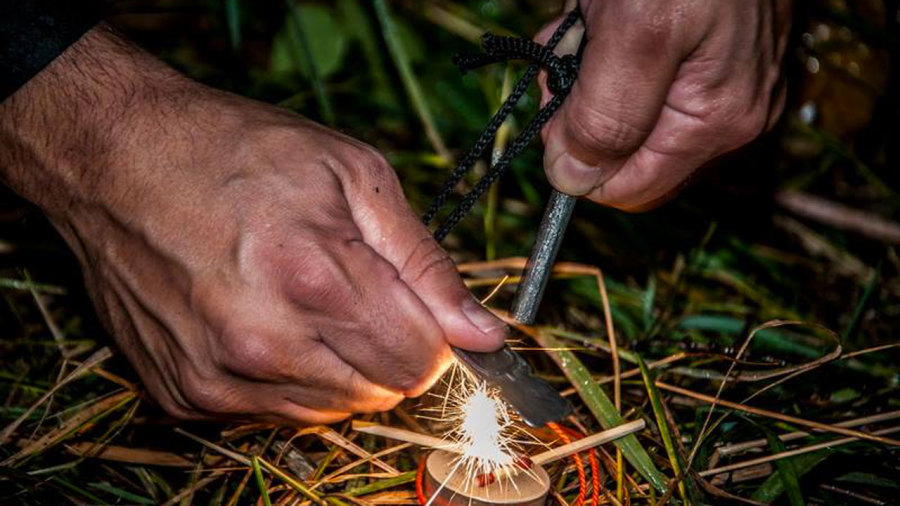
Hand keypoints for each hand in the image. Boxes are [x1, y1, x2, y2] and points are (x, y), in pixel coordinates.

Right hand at [0, 25, 506, 423]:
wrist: (117, 158)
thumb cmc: (237, 153)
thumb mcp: (353, 175)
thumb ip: (425, 264)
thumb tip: (485, 334)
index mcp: (317, 278)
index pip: (421, 361)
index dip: (433, 336)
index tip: (419, 310)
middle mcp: (265, 341)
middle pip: (381, 392)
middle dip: (389, 350)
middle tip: (357, 294)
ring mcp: (218, 375)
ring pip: (330, 410)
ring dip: (340, 367)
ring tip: (305, 301)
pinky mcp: (184, 392)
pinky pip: (271, 413)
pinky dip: (286, 377)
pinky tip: (263, 321)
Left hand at [538, 0, 791, 209]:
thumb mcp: (636, 33)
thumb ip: (607, 117)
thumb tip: (573, 182)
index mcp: (715, 122)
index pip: (627, 190)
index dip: (577, 158)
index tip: (559, 102)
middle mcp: (724, 114)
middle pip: (624, 153)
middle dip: (581, 111)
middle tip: (570, 52)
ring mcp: (716, 82)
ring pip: (623, 115)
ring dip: (586, 76)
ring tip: (587, 22)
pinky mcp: (700, 53)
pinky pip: (635, 79)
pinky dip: (604, 52)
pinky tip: (600, 16)